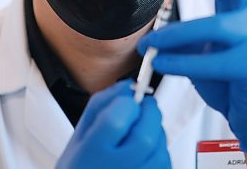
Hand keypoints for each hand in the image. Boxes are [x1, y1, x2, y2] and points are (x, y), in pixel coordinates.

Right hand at [55, 80, 170, 168]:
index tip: (127, 100)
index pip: (115, 121)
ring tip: (142, 130)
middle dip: (150, 113)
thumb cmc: (81, 165)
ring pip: (160, 150)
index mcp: (90, 155)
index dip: (127, 104)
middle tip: (145, 106)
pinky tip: (146, 149)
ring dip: (157, 131)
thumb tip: (129, 86)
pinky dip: (160, 149)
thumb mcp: (80, 134)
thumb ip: (102, 104)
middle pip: (145, 137)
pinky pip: (165, 163)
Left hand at [138, 0, 246, 162]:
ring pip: (217, 27)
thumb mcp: (208, 49)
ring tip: (148, 45)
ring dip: (177, 34)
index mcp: (244, 10)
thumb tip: (158, 25)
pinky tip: (161, 63)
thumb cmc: (231, 78)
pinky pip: (215, 62)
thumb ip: (191, 32)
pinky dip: (183, 62)